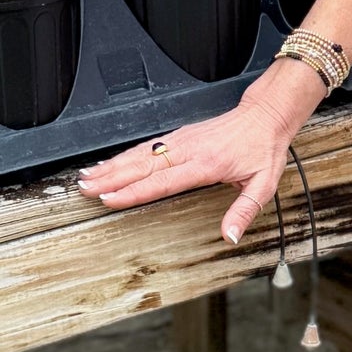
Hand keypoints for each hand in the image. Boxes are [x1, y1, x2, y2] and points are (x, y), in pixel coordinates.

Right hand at [79, 93, 301, 247]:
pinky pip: (147, 147)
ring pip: (140, 154)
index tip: (111, 199)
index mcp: (205, 164)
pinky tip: (110, 164)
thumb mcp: (263, 184)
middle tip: (86, 189)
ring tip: (88, 178)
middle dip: (111, 178)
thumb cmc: (263, 149)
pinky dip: (124, 156)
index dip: (134, 191)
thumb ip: (244, 210)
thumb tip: (230, 235)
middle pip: (142, 166)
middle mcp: (188, 150)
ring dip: (112, 166)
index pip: (163, 181)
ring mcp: (181, 140)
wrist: (265, 116)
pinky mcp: (180, 136)